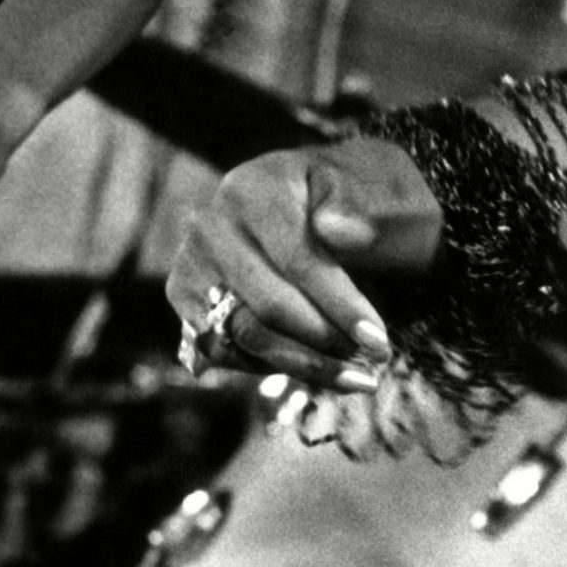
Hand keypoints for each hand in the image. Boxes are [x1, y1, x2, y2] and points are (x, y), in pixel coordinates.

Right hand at [166, 134, 443, 388]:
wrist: (314, 200)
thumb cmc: (349, 196)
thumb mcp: (366, 188)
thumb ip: (358, 208)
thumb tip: (338, 229)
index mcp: (254, 189)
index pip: (297, 260)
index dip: (340, 305)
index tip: (380, 339)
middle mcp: (211, 227)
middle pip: (266, 306)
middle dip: (325, 341)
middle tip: (376, 363)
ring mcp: (191, 265)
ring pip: (243, 337)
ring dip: (303, 365)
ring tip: (359, 379)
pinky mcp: (186, 301)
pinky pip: (225, 351)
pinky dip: (274, 366)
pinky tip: (323, 370)